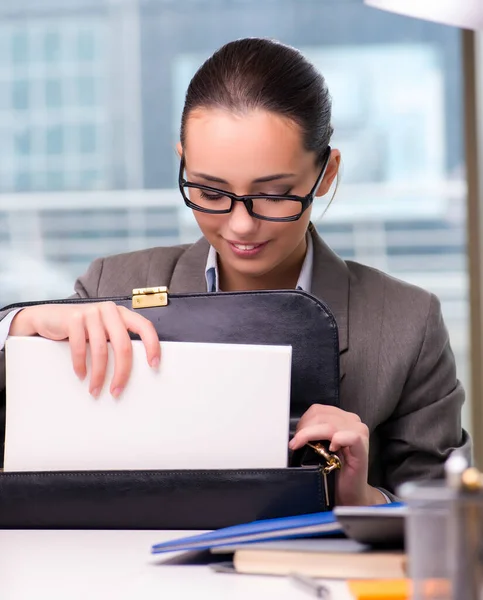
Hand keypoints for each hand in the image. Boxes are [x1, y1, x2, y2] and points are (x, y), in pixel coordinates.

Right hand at [10, 302, 159, 397]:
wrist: (47, 317)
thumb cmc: (80, 329)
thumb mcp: (102, 331)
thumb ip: (116, 341)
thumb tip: (132, 370)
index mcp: (121, 313)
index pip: (144, 326)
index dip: (152, 345)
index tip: (154, 364)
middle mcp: (109, 310)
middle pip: (123, 345)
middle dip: (121, 372)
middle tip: (117, 391)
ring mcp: (91, 312)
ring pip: (101, 349)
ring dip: (98, 375)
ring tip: (95, 389)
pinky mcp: (73, 318)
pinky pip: (80, 347)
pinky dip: (80, 365)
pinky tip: (81, 375)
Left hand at [289, 404, 385, 505]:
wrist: (349, 493)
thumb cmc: (335, 470)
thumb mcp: (321, 447)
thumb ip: (314, 433)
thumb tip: (295, 432)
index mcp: (342, 418)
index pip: (318, 410)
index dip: (304, 421)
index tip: (295, 437)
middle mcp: (352, 422)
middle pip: (322, 416)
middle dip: (304, 430)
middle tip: (296, 444)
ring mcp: (359, 433)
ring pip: (330, 425)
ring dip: (312, 435)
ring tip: (304, 447)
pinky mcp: (362, 447)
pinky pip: (350, 437)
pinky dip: (338, 440)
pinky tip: (331, 449)